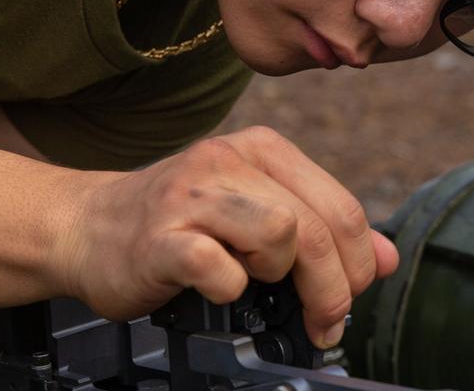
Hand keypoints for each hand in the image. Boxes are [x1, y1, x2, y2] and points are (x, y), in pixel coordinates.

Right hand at [56, 126, 399, 348]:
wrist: (86, 228)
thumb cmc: (179, 226)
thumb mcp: (257, 215)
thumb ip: (323, 230)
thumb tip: (387, 258)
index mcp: (262, 150)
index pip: (341, 206)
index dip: (358, 264)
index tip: (349, 301)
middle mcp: (229, 160)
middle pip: (317, 226)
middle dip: (333, 287)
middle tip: (324, 323)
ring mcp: (192, 195)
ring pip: (280, 232)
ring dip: (276, 273)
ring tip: (251, 280)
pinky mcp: (160, 235)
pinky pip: (219, 265)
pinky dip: (228, 288)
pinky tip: (215, 288)